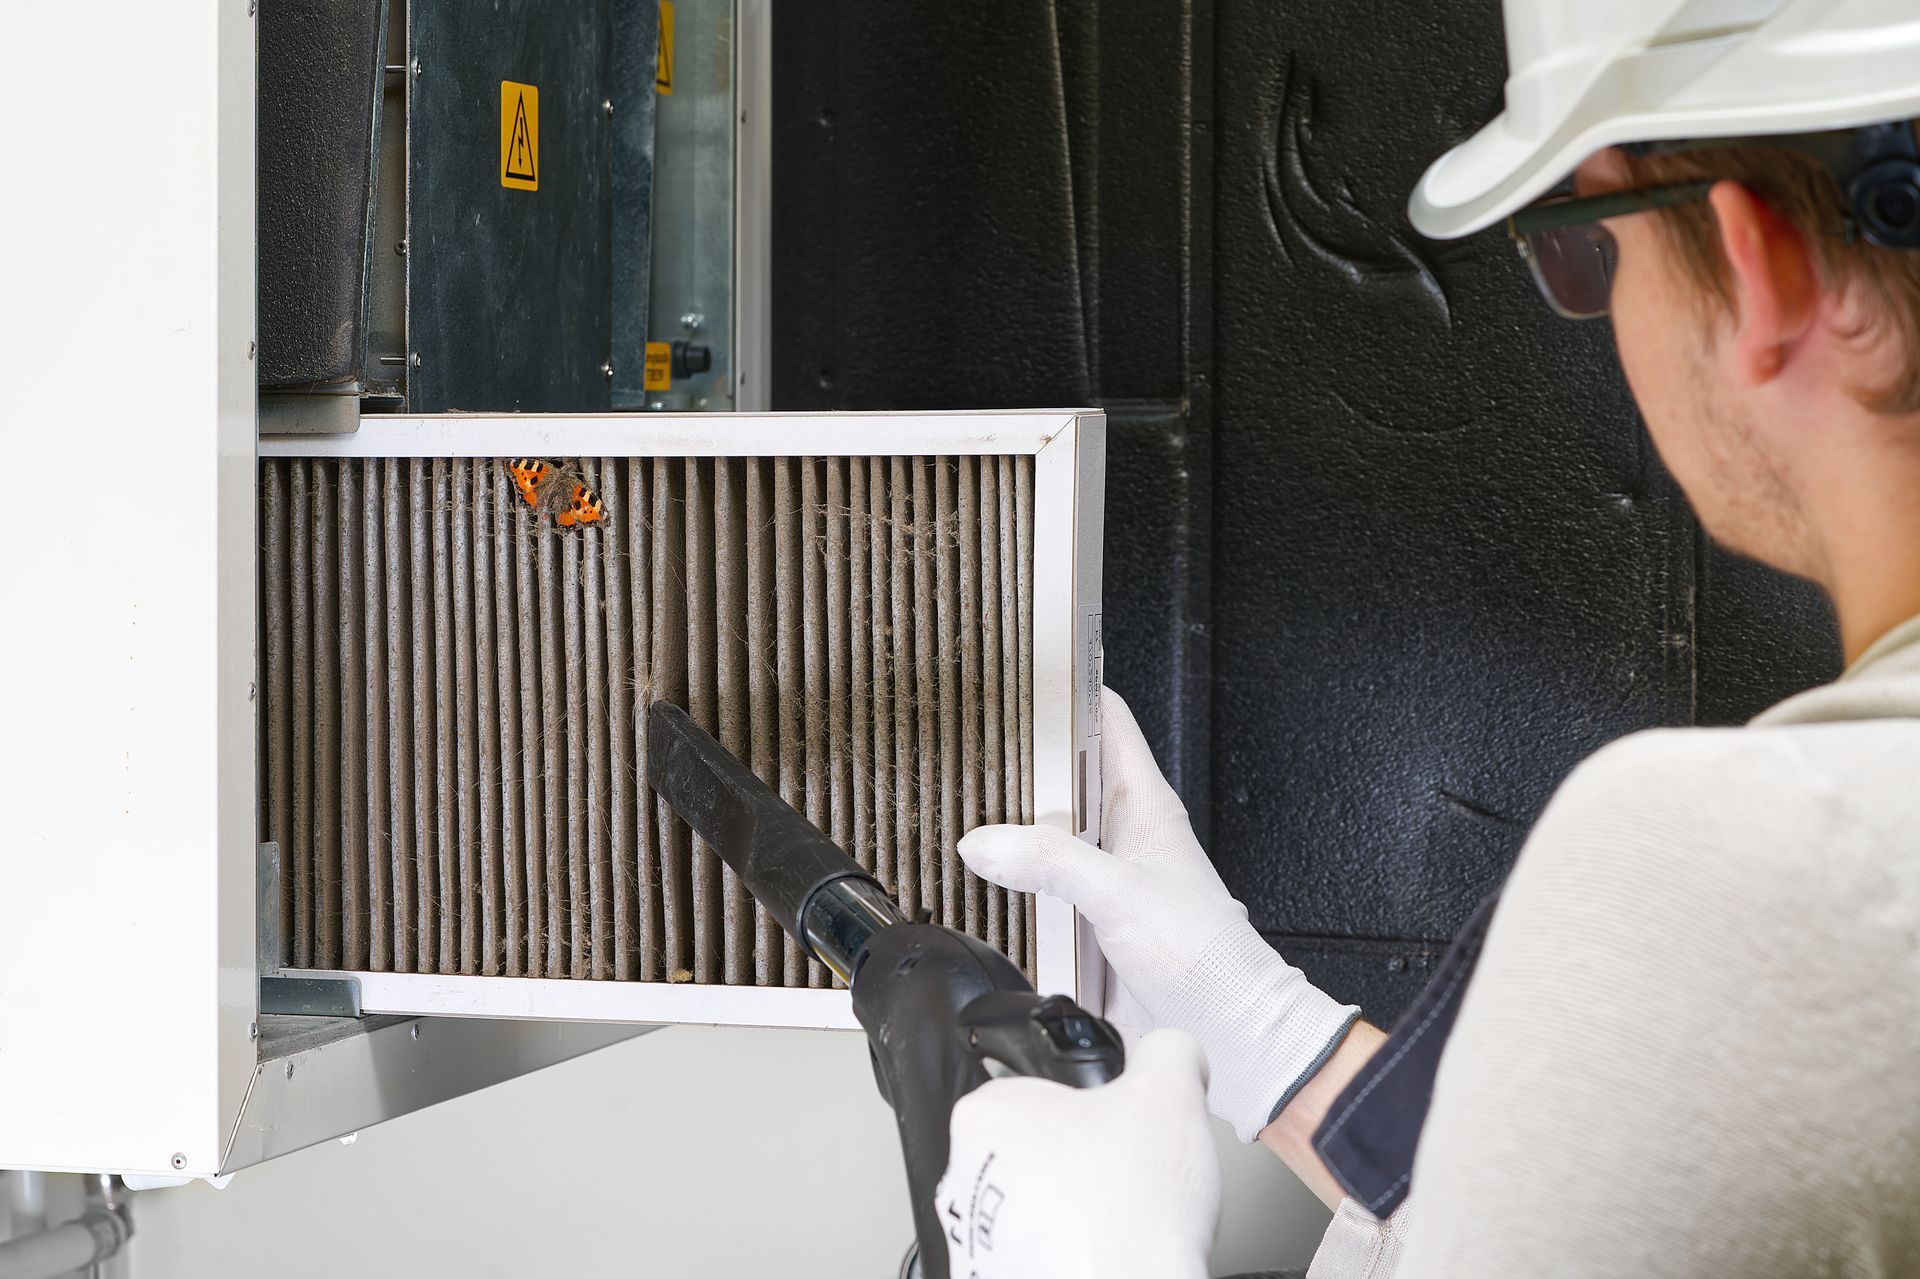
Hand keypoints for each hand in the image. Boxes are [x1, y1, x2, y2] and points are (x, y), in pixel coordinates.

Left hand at [937, 1029, 1219, 1278]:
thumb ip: (1168, 1050)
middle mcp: (962, 1177)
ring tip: (1119, 1221)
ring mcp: (974, 1239)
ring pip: (1035, 1208)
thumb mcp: (1169, 1089)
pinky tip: (1107, 1255)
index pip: (1041, 1091)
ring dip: (1072, 1212)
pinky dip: (1070, 1256)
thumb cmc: (1127, 1210)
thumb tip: (1171, 1052)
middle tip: (1126, 1175)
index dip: (1092, 1106)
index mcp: (986, 1115)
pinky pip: (1039, 1256)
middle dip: (1081, 1160)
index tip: (1118, 1126)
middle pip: (1036, 1151)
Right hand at [960, 688, 1358, 1141]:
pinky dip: (1005, 885)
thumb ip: (1052, 861)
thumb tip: (984, 840)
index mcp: (1144, 806)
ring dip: (1006, 828)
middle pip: (1059, 775)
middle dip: (1015, 759)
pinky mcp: (1082, 927)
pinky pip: (1034, 892)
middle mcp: (1120, 837)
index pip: (1103, 719)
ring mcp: (1099, 881)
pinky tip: (974, 884)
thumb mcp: (1122, 893)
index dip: (1064, 688)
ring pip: (1041, 834)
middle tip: (963, 740)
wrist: (1228, 1037)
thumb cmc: (1208, 959)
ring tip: (953, 806)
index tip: (1018, 668)